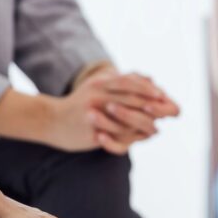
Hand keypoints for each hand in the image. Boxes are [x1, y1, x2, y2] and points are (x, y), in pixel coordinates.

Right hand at [47, 72, 179, 153]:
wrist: (51, 121)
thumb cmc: (80, 104)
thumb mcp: (98, 86)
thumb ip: (123, 82)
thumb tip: (150, 78)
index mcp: (99, 84)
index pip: (128, 82)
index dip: (146, 89)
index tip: (162, 95)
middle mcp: (96, 96)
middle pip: (129, 100)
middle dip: (150, 107)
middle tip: (166, 113)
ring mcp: (93, 115)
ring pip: (126, 120)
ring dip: (143, 125)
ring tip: (156, 129)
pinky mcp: (91, 132)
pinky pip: (116, 136)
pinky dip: (131, 138)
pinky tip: (141, 139)